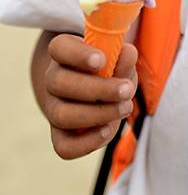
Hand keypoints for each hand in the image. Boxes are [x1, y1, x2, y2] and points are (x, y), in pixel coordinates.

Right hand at [44, 34, 137, 159]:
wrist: (99, 95)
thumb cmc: (110, 71)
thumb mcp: (119, 60)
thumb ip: (123, 57)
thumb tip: (127, 53)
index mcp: (64, 53)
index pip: (59, 48)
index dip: (78, 54)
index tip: (102, 60)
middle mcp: (53, 80)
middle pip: (60, 83)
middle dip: (98, 89)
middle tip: (127, 90)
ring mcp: (54, 108)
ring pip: (61, 115)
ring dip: (98, 114)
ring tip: (125, 107)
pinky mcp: (60, 135)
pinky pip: (63, 146)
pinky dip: (88, 142)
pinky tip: (108, 129)